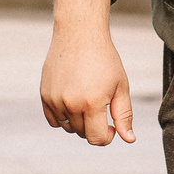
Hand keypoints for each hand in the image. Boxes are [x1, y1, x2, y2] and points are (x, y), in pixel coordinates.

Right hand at [40, 0, 134, 144]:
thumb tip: (129, 140)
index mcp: (92, 102)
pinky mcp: (44, 95)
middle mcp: (70, 103)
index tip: (112, 125)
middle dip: (94, 126)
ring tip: (88, 100)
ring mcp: (55, 100)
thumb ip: (124, 115)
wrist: (79, 34)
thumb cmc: (104, 60)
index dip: (108, 136)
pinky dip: (63, 117)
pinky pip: (53, 120)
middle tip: (101, 106)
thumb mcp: (120, 86)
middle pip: (83, 134)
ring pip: (68, 127)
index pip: (97, 138)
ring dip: (79, 122)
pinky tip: (73, 101)